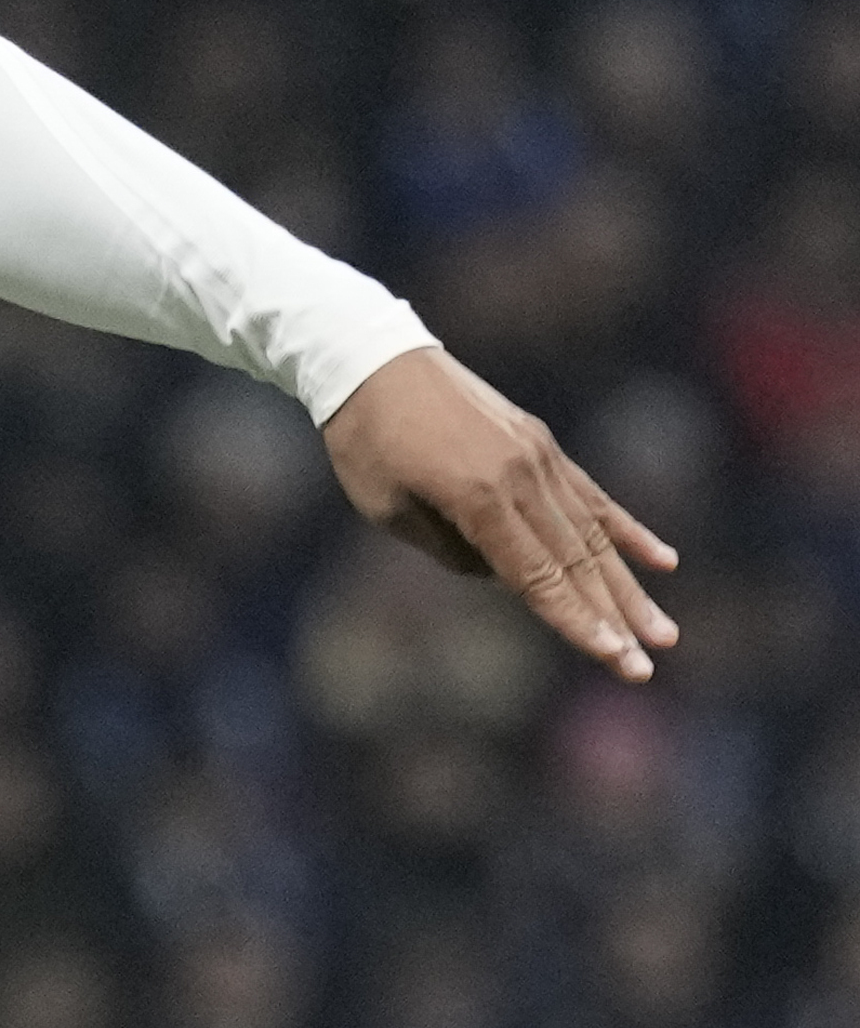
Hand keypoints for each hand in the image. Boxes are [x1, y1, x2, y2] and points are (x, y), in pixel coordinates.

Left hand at [323, 345, 682, 680]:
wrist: (370, 358)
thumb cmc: (364, 441)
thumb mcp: (387, 508)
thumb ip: (452, 550)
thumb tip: (507, 574)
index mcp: (477, 497)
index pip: (535, 575)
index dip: (574, 621)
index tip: (613, 657)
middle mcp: (519, 476)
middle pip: (574, 562)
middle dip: (612, 620)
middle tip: (644, 668)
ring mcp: (537, 455)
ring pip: (592, 534)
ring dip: (629, 587)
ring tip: (664, 634)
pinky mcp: (540, 441)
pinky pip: (590, 494)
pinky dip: (626, 529)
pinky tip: (664, 560)